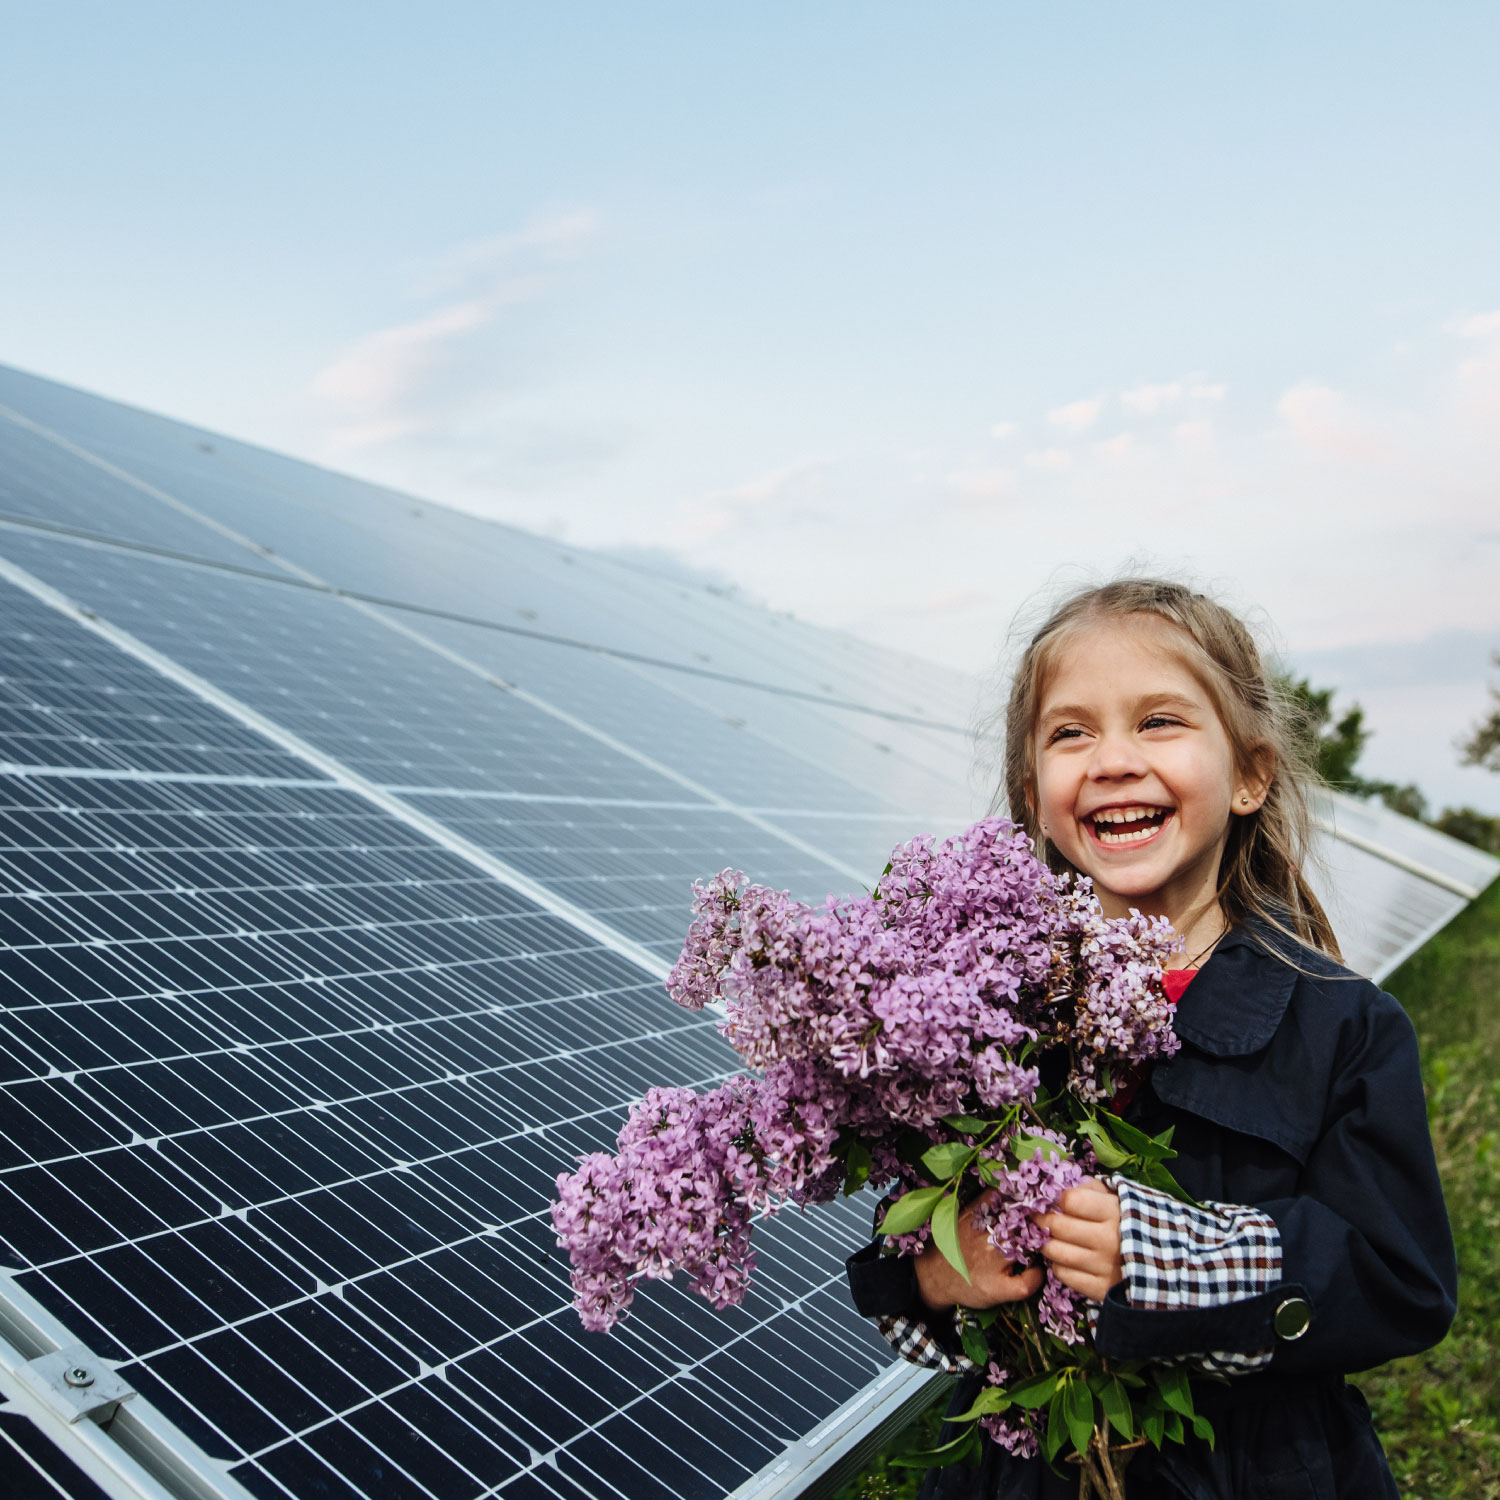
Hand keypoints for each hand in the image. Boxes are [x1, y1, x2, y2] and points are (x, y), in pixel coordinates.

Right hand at [913, 1190, 1045, 1311]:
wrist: (934, 1277)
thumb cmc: (954, 1245)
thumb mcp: (963, 1216)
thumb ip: (985, 1202)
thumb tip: (1012, 1186)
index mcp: (978, 1217)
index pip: (1009, 1199)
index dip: (1025, 1198)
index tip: (1033, 1201)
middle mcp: (986, 1237)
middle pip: (1023, 1223)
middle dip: (1035, 1223)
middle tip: (1041, 1227)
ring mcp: (993, 1263)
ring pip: (1029, 1248)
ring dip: (1037, 1247)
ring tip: (1036, 1248)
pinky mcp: (997, 1288)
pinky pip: (1028, 1282)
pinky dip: (1036, 1276)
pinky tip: (1034, 1272)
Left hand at [1034, 1178, 1122, 1301]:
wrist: (1164, 1265)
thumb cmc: (1131, 1223)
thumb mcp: (1118, 1198)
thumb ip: (1090, 1188)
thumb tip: (1060, 1187)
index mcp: (1113, 1212)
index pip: (1070, 1200)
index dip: (1054, 1198)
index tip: (1048, 1199)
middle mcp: (1108, 1240)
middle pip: (1058, 1226)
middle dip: (1042, 1219)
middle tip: (1037, 1216)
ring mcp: (1104, 1266)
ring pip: (1057, 1252)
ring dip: (1046, 1243)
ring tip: (1048, 1237)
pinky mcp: (1101, 1289)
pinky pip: (1064, 1275)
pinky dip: (1057, 1265)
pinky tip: (1063, 1258)